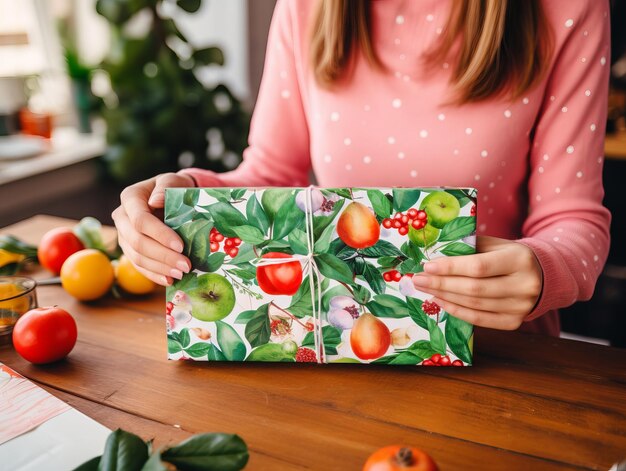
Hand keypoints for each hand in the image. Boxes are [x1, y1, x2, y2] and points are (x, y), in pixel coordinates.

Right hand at [112, 172, 195, 285]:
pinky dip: (154, 274)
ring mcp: (123, 235)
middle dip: (163, 256)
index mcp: (130, 198)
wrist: (169, 197)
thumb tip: (155, 201)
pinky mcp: (129, 249)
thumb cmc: (172, 187)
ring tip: (181, 273)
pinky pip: (138, 266)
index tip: (181, 246)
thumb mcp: (173, 180)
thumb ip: (166, 186)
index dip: (160, 235)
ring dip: (160, 268)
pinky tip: (169, 280)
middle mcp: (122, 217)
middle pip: (138, 242)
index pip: (141, 221)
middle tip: (186, 265)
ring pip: (137, 257)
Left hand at [412, 236, 542, 329]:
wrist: (543, 275)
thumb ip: (470, 247)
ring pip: (474, 305)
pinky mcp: (514, 322)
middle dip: (441, 284)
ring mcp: (521, 307)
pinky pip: (479, 320)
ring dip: (445, 297)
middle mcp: (524, 285)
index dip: (451, 268)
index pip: (479, 266)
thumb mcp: (496, 244)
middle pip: (474, 288)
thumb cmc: (510, 256)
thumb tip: (435, 254)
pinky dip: (457, 311)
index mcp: (519, 259)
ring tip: (426, 289)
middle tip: (418, 279)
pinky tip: (440, 302)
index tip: (427, 266)